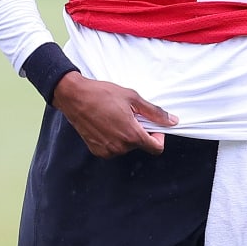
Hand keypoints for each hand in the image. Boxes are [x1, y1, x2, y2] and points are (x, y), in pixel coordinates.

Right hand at [51, 72, 177, 157]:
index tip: (154, 127)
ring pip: (127, 147)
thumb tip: (172, 121)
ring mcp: (107, 150)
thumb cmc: (102, 95)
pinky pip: (114, 148)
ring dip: (127, 135)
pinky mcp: (97, 150)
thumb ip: (155, 113)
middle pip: (141, 145)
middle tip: (130, 115)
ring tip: (117, 118)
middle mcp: (120, 147)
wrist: (75, 97)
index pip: (156, 148)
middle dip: (140, 132)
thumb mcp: (133, 99)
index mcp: (131, 135)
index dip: (159, 137)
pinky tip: (107, 124)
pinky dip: (115, 138)